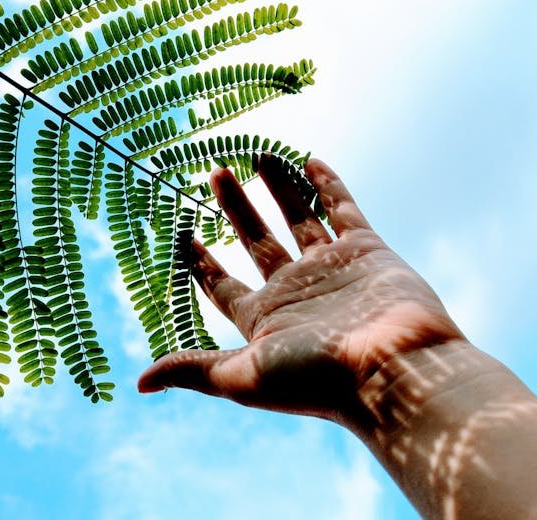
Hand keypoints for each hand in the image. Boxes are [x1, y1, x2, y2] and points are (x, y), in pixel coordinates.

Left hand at [138, 154, 465, 429]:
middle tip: (215, 172)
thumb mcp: (243, 377)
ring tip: (258, 153)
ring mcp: (332, 269)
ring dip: (278, 186)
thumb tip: (139, 384)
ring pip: (298, 217)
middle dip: (235, 207)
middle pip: (256, 241)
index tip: (181, 232)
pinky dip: (327, 184)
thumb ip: (194, 368)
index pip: (222, 285)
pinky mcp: (368, 252)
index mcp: (264, 319)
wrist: (396, 371)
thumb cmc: (317, 381)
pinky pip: (343, 209)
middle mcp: (295, 291)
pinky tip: (309, 160)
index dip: (200, 261)